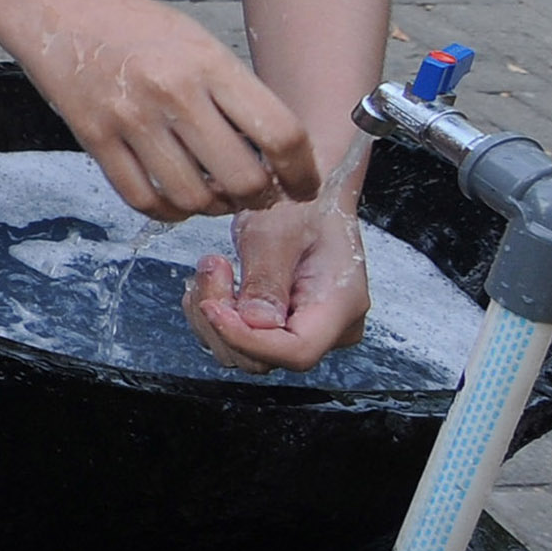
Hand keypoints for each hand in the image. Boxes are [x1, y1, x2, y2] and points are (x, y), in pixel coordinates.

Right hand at [1, 0, 318, 222]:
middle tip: (259, 195)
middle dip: (260, 198)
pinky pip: (143, 199)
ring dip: (214, 207)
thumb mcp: (197, 42)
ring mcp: (130, 119)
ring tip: (216, 195)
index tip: (303, 185)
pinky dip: (169, 212)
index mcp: (208, 63)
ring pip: (194, 197)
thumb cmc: (132, 24)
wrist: (53, 6)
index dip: (303, 172)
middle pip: (241, 178)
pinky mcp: (93, 139)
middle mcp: (172, 92)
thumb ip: (235, 93)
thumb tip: (273, 154)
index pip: (280, 133)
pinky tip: (177, 200)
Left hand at [190, 172, 375, 369]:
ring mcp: (302, 330)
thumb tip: (254, 323)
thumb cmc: (300, 202)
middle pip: (263, 357)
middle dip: (222, 319)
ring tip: (213, 265)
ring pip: (241, 353)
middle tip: (213, 265)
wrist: (304, 193)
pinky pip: (234, 340)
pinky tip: (214, 280)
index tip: (212, 306)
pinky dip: (212, 314)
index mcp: (340, 305)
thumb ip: (266, 278)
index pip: (296, 351)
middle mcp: (327, 328)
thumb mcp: (278, 228)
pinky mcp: (278, 328)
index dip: (245, 338)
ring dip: (211, 314)